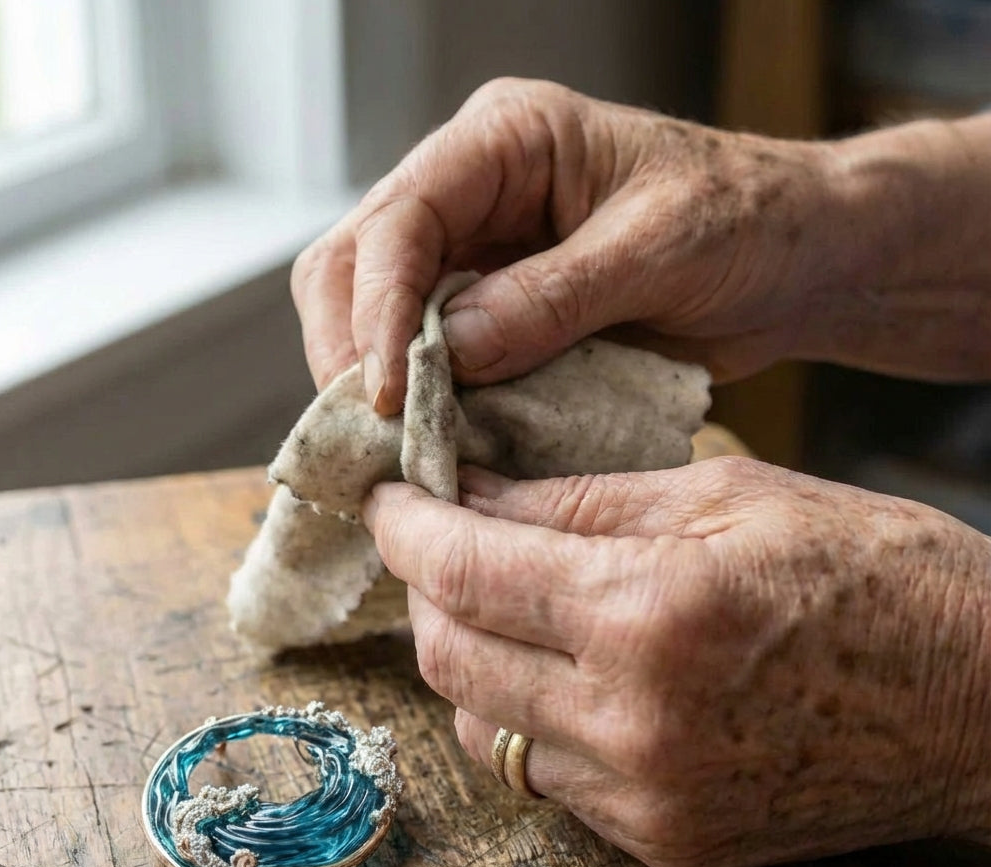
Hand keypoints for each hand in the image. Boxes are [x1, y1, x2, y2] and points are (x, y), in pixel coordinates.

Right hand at [292, 78, 990, 414]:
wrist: (794, 259)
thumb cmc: (747, 221)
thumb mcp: (659, 248)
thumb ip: (553, 297)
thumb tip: (449, 352)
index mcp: (506, 142)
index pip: (400, 219)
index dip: (377, 309)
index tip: (385, 395)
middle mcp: (473, 191)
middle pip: (355, 262)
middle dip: (351, 348)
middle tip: (372, 433)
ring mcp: (478, 253)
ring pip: (374, 312)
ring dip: (375, 381)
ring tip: (396, 447)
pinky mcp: (494, 311)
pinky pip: (427, 354)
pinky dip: (423, 400)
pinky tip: (434, 440)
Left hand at [363, 459, 990, 866]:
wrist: (981, 703)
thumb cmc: (874, 573)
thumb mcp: (726, 497)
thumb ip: (580, 501)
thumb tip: (472, 493)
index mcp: (651, 612)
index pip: (467, 570)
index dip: (408, 527)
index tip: (388, 498)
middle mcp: (633, 721)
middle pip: (450, 658)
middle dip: (424, 590)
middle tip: (438, 540)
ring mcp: (646, 798)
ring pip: (483, 727)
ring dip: (466, 658)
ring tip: (495, 602)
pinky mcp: (665, 842)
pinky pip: (544, 778)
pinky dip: (525, 716)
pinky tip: (556, 670)